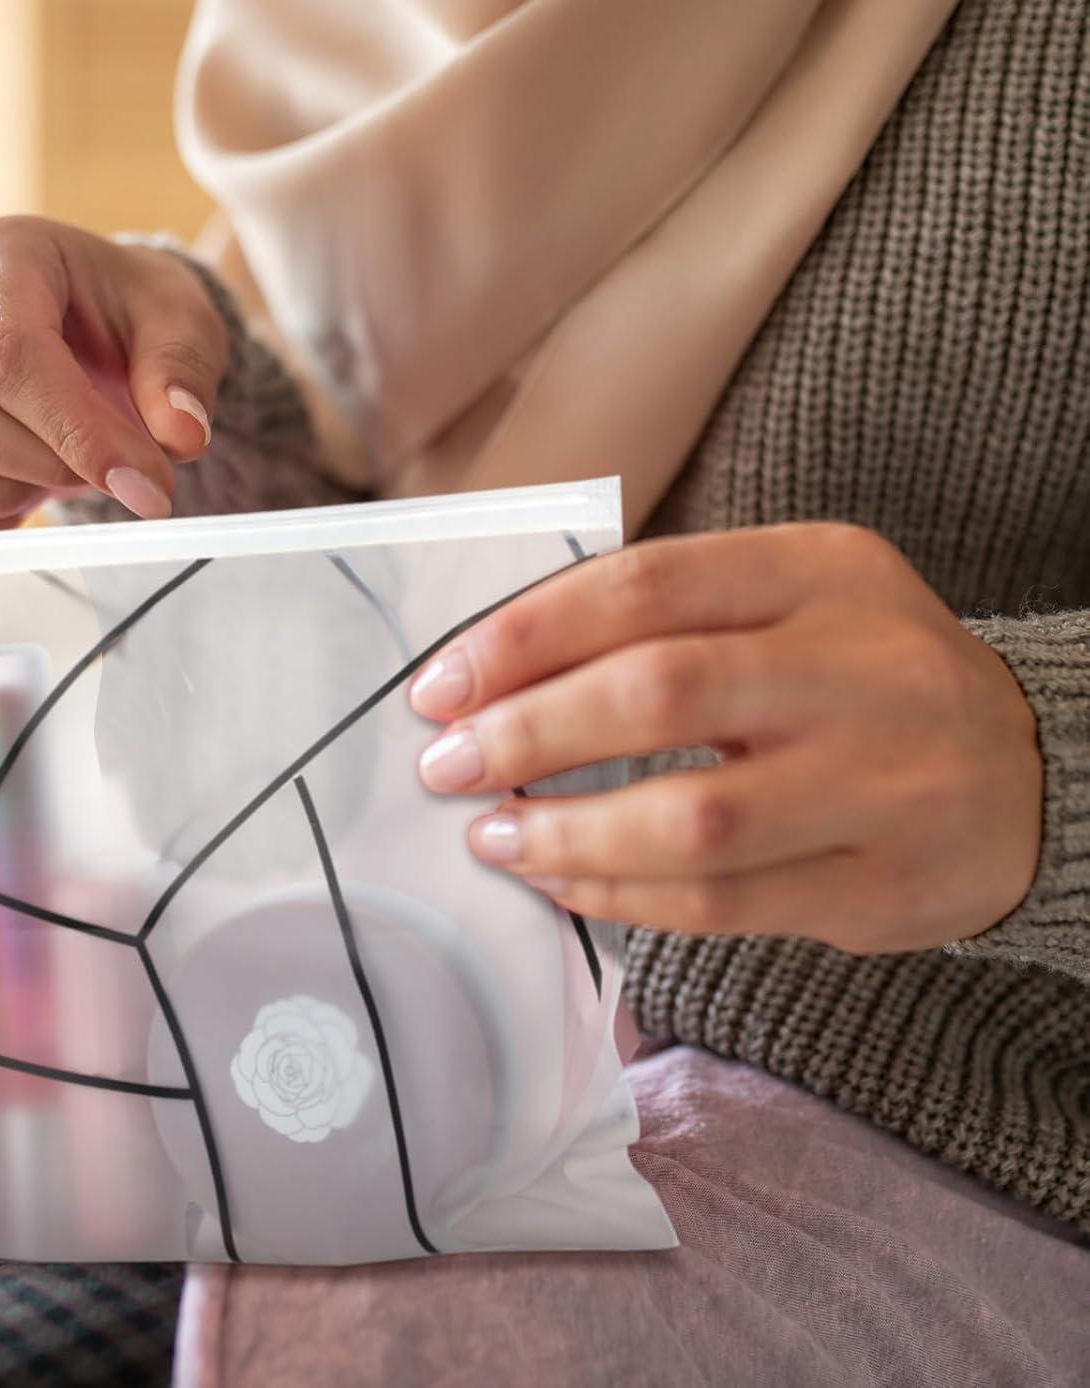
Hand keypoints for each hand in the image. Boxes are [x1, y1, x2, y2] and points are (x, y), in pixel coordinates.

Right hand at [0, 217, 225, 535]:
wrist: (101, 330)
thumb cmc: (134, 318)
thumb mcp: (183, 320)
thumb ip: (184, 371)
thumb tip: (181, 438)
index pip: (9, 356)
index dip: (79, 434)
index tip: (150, 485)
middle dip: (46, 467)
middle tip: (116, 472)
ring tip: (60, 468)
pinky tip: (20, 503)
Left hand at [408, 523, 1042, 954]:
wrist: (1036, 771)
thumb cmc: (861, 679)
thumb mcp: (791, 604)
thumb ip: (668, 621)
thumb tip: (497, 675)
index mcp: (822, 570)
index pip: (643, 586)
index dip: (523, 638)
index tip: (441, 685)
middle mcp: (862, 665)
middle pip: (660, 692)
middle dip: (527, 732)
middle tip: (446, 765)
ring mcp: (884, 780)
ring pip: (691, 816)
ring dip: (565, 833)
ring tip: (492, 837)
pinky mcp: (884, 884)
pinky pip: (722, 901)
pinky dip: (621, 895)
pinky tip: (562, 881)